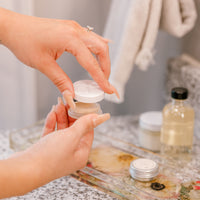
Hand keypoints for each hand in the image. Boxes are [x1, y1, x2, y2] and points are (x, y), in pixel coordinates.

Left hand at [0, 7, 118, 107]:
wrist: (13, 27)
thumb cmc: (24, 40)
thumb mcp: (43, 64)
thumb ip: (61, 80)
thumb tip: (71, 94)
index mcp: (69, 38)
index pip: (91, 63)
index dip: (101, 78)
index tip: (108, 89)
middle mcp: (75, 30)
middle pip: (102, 49)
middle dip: (106, 68)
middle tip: (104, 82)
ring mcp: (74, 28)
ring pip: (99, 43)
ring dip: (102, 59)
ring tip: (100, 74)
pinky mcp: (71, 29)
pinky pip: (91, 39)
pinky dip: (96, 52)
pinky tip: (94, 59)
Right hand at [26, 97, 109, 180]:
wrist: (24, 170)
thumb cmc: (50, 156)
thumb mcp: (72, 137)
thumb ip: (85, 125)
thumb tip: (102, 117)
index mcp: (81, 153)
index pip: (88, 131)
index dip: (86, 117)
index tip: (84, 105)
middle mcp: (71, 153)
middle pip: (75, 129)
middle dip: (71, 115)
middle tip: (68, 102)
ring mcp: (58, 151)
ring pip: (62, 130)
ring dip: (61, 116)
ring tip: (59, 104)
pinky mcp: (46, 149)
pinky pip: (52, 133)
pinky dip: (52, 123)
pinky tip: (52, 113)